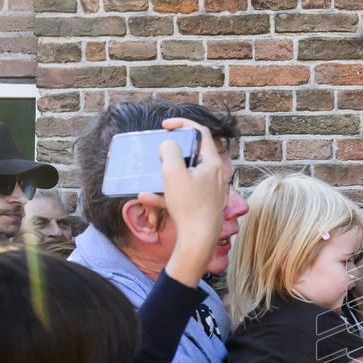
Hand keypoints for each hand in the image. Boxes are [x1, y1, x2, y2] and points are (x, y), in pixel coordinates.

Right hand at [138, 118, 226, 287]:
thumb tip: (169, 146)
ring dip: (167, 174)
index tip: (165, 126)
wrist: (199, 239)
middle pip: (195, 153)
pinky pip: (184, 194)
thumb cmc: (189, 205)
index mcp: (213, 163)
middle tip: (161, 152)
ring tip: (152, 176)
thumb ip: (170, 151)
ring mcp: (211, 190)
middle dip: (174, 150)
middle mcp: (216, 175)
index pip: (201, 132)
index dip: (182, 124)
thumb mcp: (173, 172)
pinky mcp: (204, 205)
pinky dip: (167, 193)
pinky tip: (146, 197)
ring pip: (187, 175)